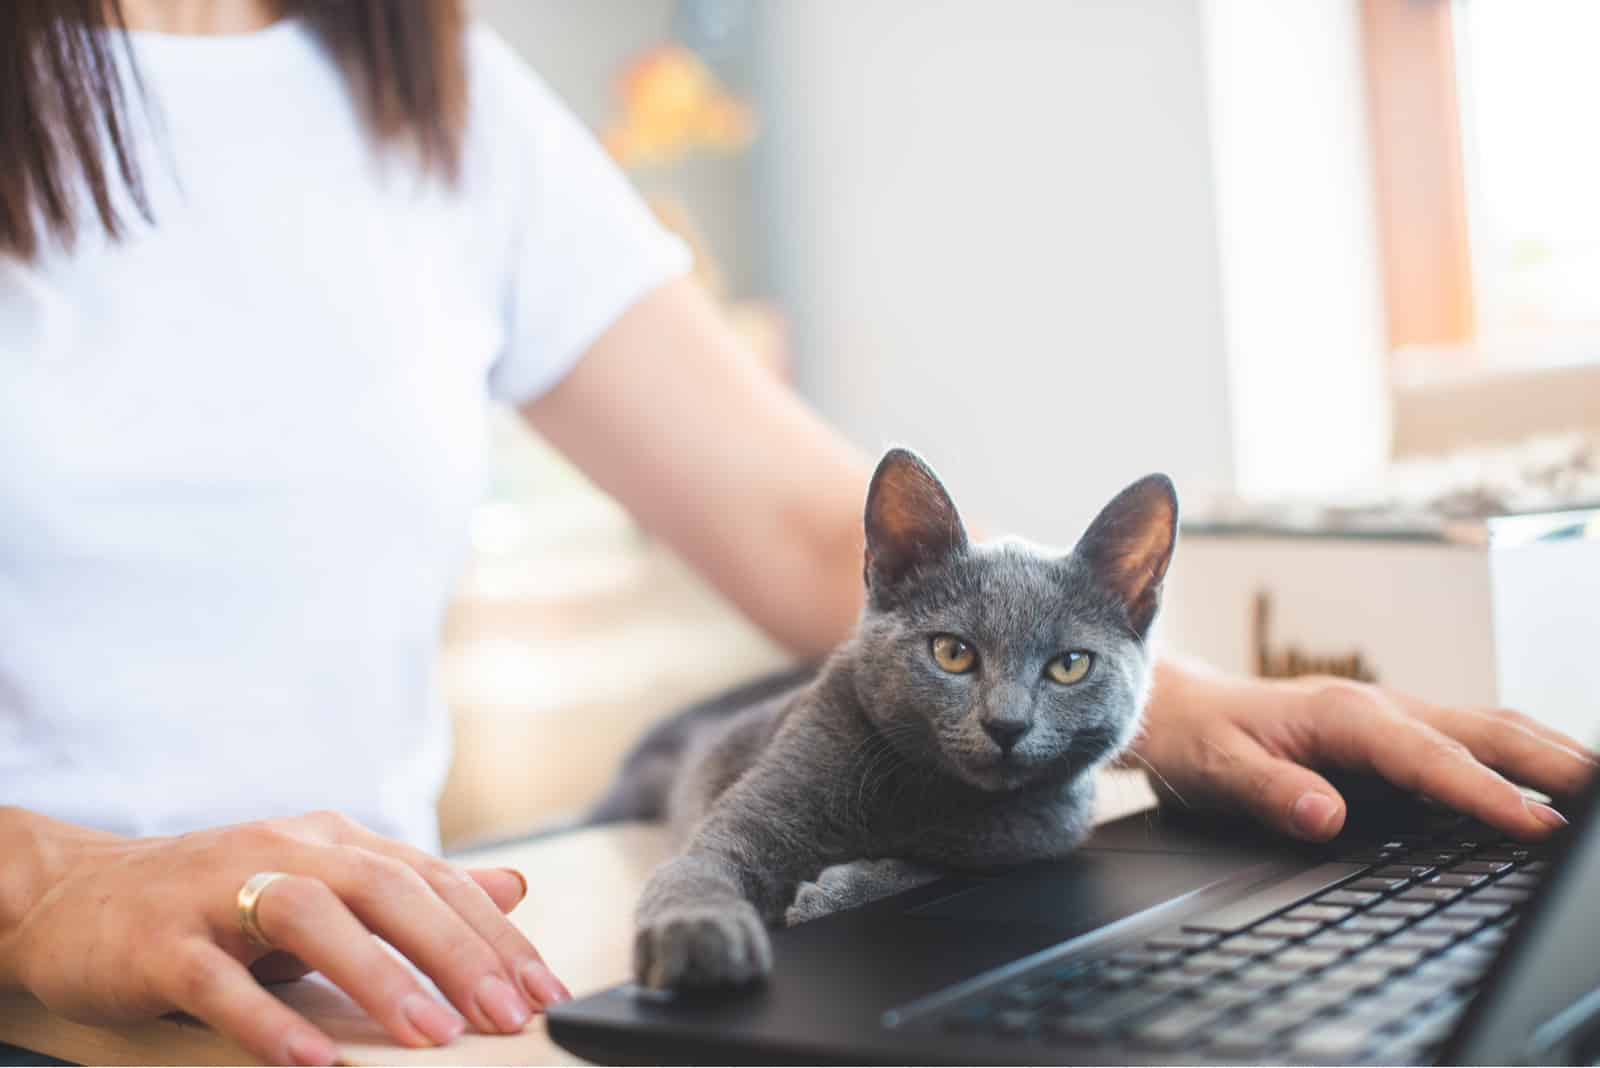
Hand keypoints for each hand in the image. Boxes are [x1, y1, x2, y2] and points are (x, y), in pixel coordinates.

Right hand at [1, 810, 569, 1064]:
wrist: (74, 895)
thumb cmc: (214, 899)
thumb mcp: (324, 885)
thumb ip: (414, 889)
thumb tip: (511, 888)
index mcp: (333, 841)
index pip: (432, 879)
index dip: (494, 934)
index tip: (545, 990)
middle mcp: (286, 850)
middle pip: (388, 888)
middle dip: (459, 952)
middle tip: (510, 1014)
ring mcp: (219, 890)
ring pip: (311, 916)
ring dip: (379, 976)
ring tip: (434, 1034)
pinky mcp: (160, 941)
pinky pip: (219, 981)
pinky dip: (270, 1021)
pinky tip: (315, 1061)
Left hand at [1131, 660, 1597, 841]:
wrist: (1177, 707)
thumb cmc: (1197, 738)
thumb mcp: (1216, 770)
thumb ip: (1270, 792)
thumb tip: (1324, 815)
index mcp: (1343, 716)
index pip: (1431, 760)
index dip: (1487, 795)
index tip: (1538, 826)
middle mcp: (1379, 708)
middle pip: (1486, 732)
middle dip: (1552, 765)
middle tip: (1599, 807)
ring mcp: (1394, 716)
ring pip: (1490, 729)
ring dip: (1550, 755)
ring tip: (1595, 790)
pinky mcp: (1395, 733)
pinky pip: (1472, 739)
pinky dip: (1521, 756)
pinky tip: (1551, 781)